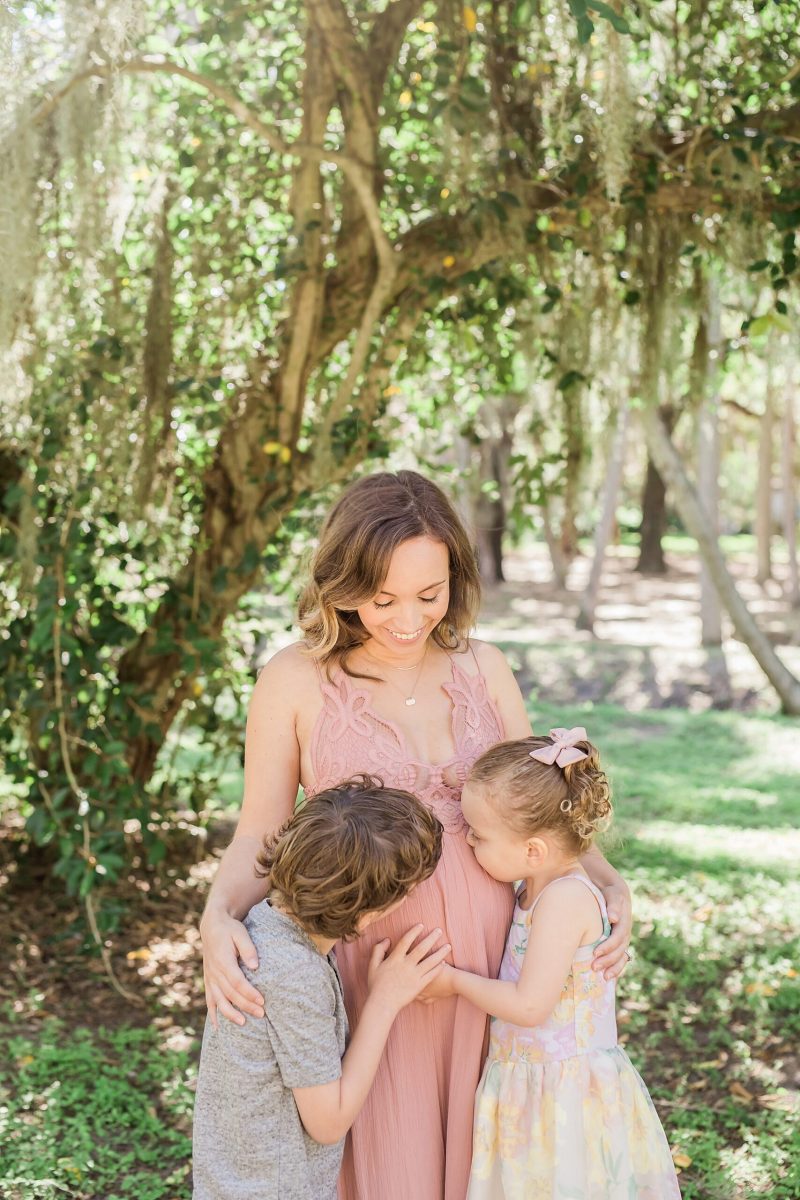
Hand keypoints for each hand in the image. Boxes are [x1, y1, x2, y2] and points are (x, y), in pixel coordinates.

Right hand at [200, 906, 264, 1028]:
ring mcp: (210, 978)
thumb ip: (248, 948)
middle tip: (261, 1014)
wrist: (212, 926)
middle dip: (246, 1006)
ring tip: (243, 1023)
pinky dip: (213, 1014)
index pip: (237, 982)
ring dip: (230, 1014)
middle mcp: (215, 972)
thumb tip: (255, 966)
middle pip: (230, 994)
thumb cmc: (229, 929)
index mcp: (223, 961)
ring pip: (219, 1001)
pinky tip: (217, 1028)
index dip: (249, 993)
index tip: (262, 1001)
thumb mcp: (240, 933)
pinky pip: (209, 1001)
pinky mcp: (208, 981)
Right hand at [366, 925, 450, 1013]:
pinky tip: (444, 963)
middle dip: (432, 938)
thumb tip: (387, 939)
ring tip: (448, 945)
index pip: (406, 940)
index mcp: (395, 959)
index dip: (414, 931)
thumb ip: (378, 950)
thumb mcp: (373, 965)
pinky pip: (431, 975)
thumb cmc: (376, 985)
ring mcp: (414, 976)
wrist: (382, 1004)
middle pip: (422, 948)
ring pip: (430, 961)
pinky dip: (438, 968)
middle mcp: (406, 965)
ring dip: (440, 952)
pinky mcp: (419, 986)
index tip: (421, 925)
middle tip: (439, 930)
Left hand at [592, 882, 632, 979]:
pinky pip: (620, 958)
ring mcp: (623, 940)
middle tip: (594, 967)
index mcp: (624, 922)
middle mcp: (625, 933)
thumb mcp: (613, 895)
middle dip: (608, 960)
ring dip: (613, 968)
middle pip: (619, 950)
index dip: (608, 946)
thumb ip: (613, 905)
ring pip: (621, 957)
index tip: (595, 953)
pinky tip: (607, 977)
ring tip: (603, 977)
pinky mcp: (619, 944)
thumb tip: (613, 918)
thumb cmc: (611, 894)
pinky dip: (615, 968)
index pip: (618, 937)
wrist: (616, 894)